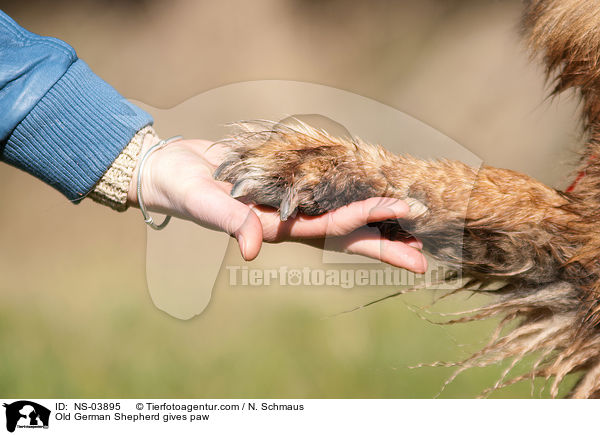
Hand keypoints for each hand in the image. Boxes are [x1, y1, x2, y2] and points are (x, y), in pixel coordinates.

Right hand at [127, 135, 426, 272]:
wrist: (173, 170)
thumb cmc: (184, 189)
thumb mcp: (205, 204)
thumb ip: (229, 221)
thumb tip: (250, 248)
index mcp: (279, 225)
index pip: (336, 229)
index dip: (373, 227)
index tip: (409, 228)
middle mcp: (291, 217)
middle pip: (347, 233)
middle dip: (384, 240)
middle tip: (424, 249)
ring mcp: (290, 201)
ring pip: (340, 211)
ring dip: (373, 218)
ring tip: (406, 225)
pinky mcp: (285, 181)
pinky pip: (324, 187)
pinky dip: (348, 189)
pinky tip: (366, 186)